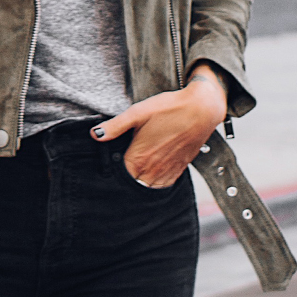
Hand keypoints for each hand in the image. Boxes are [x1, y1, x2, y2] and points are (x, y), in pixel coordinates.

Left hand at [91, 63, 228, 187]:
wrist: (201, 109)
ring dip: (141, 184)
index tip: (109, 169)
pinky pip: (163, 186)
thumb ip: (114, 126)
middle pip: (133, 186)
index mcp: (139, 158)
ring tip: (136, 173)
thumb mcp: (137, 113)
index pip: (119, 178)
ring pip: (148, 188)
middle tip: (121, 172)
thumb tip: (94, 134)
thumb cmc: (169, 108)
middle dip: (126, 181)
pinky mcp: (179, 170)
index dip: (112, 175)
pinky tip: (151, 174)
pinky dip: (155, 184)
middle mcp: (153, 170)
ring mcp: (167, 172)